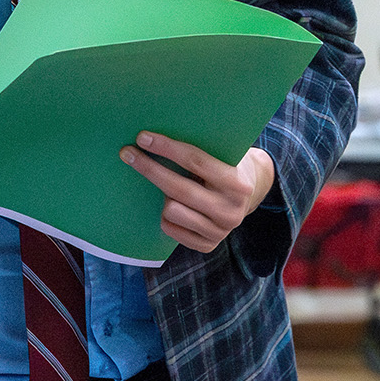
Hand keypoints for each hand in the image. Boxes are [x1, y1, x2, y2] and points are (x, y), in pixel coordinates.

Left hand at [119, 134, 276, 253]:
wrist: (251, 193)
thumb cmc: (228, 165)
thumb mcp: (225, 153)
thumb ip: (202, 147)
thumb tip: (155, 135)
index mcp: (237, 182)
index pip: (195, 161)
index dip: (166, 148)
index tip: (142, 138)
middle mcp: (231, 209)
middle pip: (177, 188)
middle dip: (149, 168)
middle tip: (128, 153)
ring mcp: (220, 230)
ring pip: (171, 211)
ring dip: (164, 197)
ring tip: (169, 188)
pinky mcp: (208, 245)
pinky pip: (170, 229)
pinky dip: (166, 216)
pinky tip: (173, 205)